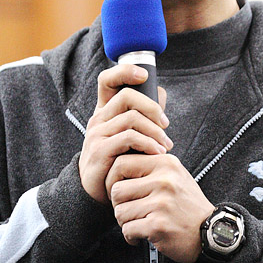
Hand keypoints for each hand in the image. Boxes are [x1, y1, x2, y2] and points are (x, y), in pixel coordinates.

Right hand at [79, 63, 172, 205]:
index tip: (144, 75)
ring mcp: (96, 134)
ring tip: (166, 146)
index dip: (124, 71)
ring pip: (131, 118)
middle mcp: (98, 119)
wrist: (96, 191)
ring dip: (155, 131)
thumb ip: (143, 116)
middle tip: (165, 124)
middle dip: (152, 107)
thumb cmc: (117, 161)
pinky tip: (157, 153)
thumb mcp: (128, 136)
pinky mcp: (100, 151)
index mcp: (105, 112)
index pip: (107, 80)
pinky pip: (128, 138)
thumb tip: (160, 94)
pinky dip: (148, 143)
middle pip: (126, 96)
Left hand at [107, 153, 214, 262]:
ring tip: (138, 223)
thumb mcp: (174, 175)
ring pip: (119, 211)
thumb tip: (116, 161)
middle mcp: (164, 181)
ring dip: (125, 222)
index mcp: (165, 164)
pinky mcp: (158, 225)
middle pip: (116, 189)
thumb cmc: (187, 205)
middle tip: (129, 211)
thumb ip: (150, 166)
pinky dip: (131, 236)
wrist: (212, 232)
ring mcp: (161, 203)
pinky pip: (128, 230)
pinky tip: (141, 236)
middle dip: (118, 204)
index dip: (112, 179)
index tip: (120, 191)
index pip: (121, 163)